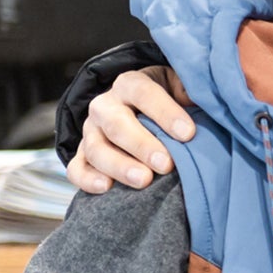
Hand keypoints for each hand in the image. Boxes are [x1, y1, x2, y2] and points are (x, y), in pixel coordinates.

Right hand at [69, 66, 195, 193]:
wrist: (140, 111)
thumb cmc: (169, 100)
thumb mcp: (180, 86)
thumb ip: (188, 90)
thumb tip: (196, 97)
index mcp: (130, 84)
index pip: (143, 93)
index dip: (165, 112)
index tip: (188, 134)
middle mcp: (105, 106)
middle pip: (116, 124)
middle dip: (142, 145)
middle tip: (166, 164)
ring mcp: (90, 132)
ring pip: (95, 148)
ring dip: (119, 166)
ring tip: (144, 181)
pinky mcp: (82, 155)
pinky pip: (76, 168)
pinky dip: (87, 179)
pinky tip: (106, 188)